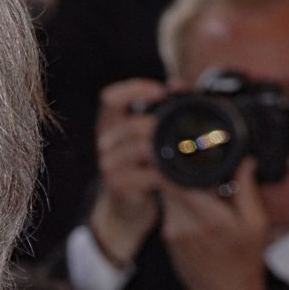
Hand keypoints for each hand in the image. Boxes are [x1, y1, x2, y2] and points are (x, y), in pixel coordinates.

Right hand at [87, 78, 163, 268]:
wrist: (125, 204)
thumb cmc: (138, 164)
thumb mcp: (143, 134)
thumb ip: (158, 108)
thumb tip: (177, 84)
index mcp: (109, 124)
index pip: (111, 99)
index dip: (135, 91)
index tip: (160, 92)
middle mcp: (105, 142)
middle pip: (132, 125)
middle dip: (159, 125)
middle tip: (180, 127)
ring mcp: (109, 165)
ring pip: (141, 148)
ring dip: (165, 149)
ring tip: (184, 150)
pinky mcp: (119, 185)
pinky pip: (147, 174)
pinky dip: (166, 172)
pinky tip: (177, 171)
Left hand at [159, 163, 270, 289]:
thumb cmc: (244, 263)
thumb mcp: (256, 224)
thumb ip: (247, 190)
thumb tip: (245, 160)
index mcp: (208, 217)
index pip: (175, 180)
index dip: (173, 160)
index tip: (181, 146)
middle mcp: (184, 224)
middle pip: (168, 184)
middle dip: (179, 170)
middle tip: (197, 161)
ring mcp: (172, 233)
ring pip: (168, 196)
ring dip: (181, 186)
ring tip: (204, 188)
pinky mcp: (168, 239)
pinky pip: (170, 210)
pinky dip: (181, 202)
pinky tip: (200, 206)